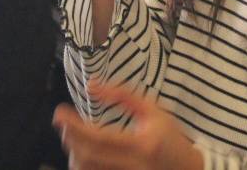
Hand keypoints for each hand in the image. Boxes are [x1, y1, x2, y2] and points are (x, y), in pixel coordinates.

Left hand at [52, 81, 202, 169]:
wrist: (186, 168)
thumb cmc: (169, 137)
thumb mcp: (152, 110)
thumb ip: (121, 96)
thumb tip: (91, 85)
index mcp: (141, 144)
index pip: (98, 137)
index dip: (74, 126)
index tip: (60, 113)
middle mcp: (131, 165)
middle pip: (87, 157)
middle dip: (70, 138)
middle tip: (63, 123)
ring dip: (73, 153)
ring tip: (71, 136)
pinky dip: (82, 164)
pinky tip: (81, 152)